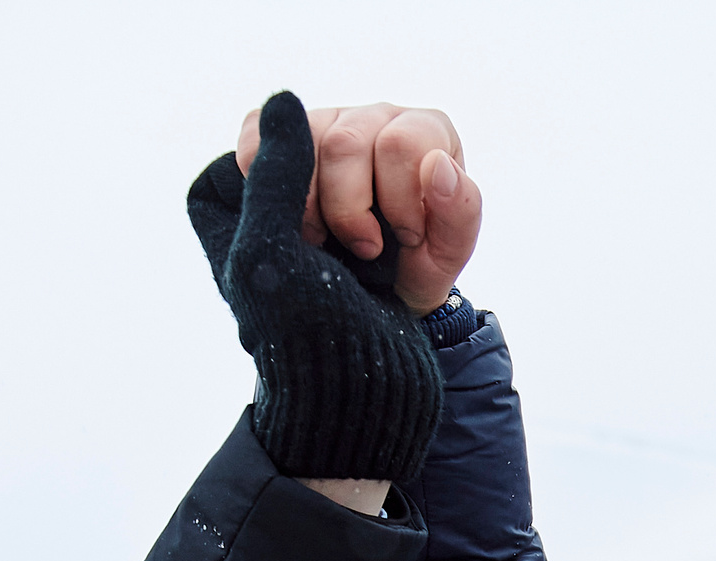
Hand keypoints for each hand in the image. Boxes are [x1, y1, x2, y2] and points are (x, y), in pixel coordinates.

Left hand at [186, 92, 443, 482]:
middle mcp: (314, 172)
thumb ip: (276, 170)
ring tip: (388, 257)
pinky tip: (423, 246)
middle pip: (341, 129)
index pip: (273, 129)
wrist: (376, 389)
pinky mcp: (426, 195)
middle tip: (349, 258)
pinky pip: (446, 162)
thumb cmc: (308, 332)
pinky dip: (447, 209)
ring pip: (399, 138)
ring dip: (401, 206)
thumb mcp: (269, 251)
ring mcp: (374, 178)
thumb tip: (286, 98)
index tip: (296, 237)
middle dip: (350, 203)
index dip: (290, 181)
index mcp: (256, 186)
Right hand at [233, 102, 480, 316]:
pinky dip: (258, 173)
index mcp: (425, 131)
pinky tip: (281, 210)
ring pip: (300, 142)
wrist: (375, 288)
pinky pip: (256, 133)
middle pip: (344, 144)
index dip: (397, 201)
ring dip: (306, 207)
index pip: (400, 144)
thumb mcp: (448, 252)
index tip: (403, 239)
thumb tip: (439, 165)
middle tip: (364, 249)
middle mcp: (376, 116)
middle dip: (348, 211)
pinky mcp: (283, 134)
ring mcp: (326, 120)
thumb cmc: (416, 263)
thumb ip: (459, 212)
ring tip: (323, 240)